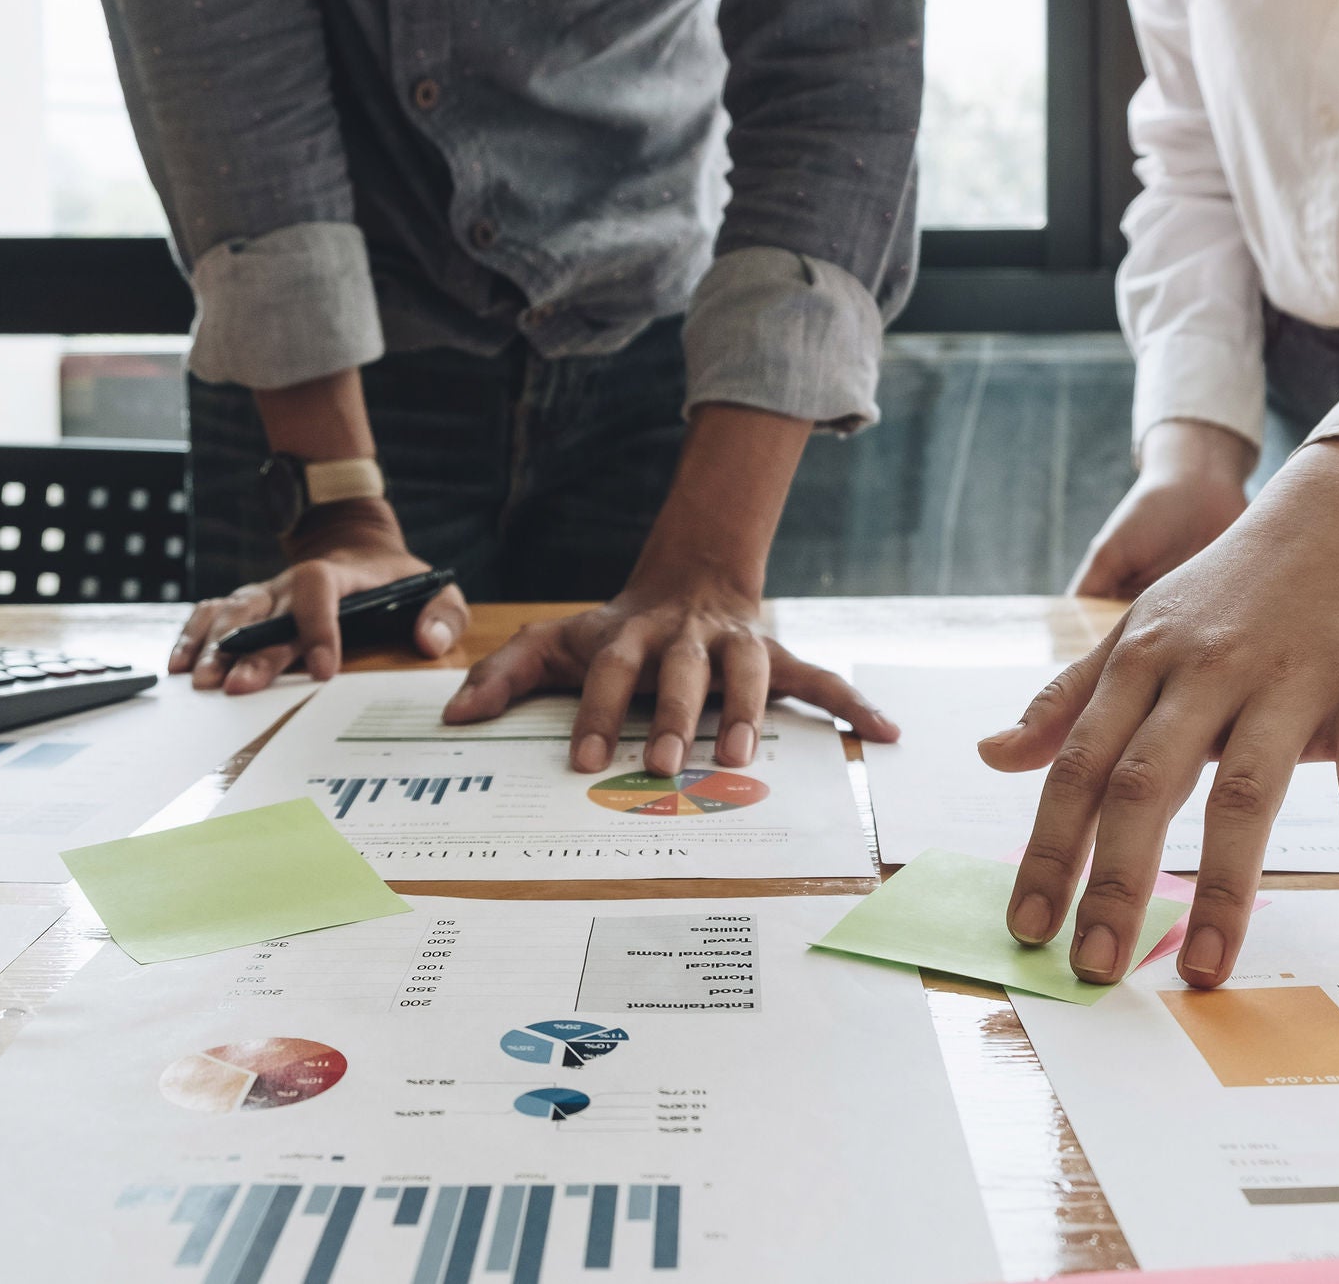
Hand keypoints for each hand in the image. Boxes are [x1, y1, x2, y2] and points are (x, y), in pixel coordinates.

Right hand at [170, 499, 467, 693]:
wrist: (353, 542)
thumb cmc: (395, 578)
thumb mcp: (435, 587)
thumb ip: (443, 614)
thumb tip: (430, 642)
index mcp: (341, 575)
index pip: (321, 588)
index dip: (320, 626)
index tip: (326, 669)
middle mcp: (292, 583)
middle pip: (267, 613)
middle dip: (253, 652)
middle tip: (239, 688)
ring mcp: (265, 593)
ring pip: (231, 614)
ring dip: (214, 647)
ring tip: (203, 682)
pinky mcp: (247, 605)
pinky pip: (210, 614)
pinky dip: (192, 636)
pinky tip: (180, 665)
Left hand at [440, 574, 898, 774]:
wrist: (691, 576)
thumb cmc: (619, 629)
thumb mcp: (557, 640)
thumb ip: (505, 674)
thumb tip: (452, 716)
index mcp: (632, 635)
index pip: (609, 670)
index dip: (595, 710)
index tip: (580, 760)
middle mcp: (688, 638)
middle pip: (682, 671)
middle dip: (673, 715)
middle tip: (660, 762)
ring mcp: (738, 645)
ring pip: (748, 672)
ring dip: (748, 711)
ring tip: (741, 756)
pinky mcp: (779, 657)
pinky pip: (822, 679)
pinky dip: (855, 704)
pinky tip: (885, 733)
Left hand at [981, 438, 1338, 988]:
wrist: (1337, 513)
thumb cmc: (1225, 592)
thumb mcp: (1137, 632)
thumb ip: (1068, 700)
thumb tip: (993, 757)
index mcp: (1141, 663)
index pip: (1080, 768)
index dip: (1049, 849)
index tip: (1026, 926)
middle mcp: (1205, 672)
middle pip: (1147, 785)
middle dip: (1115, 882)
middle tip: (1095, 968)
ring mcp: (1288, 679)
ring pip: (1247, 789)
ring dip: (1223, 886)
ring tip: (1203, 967)